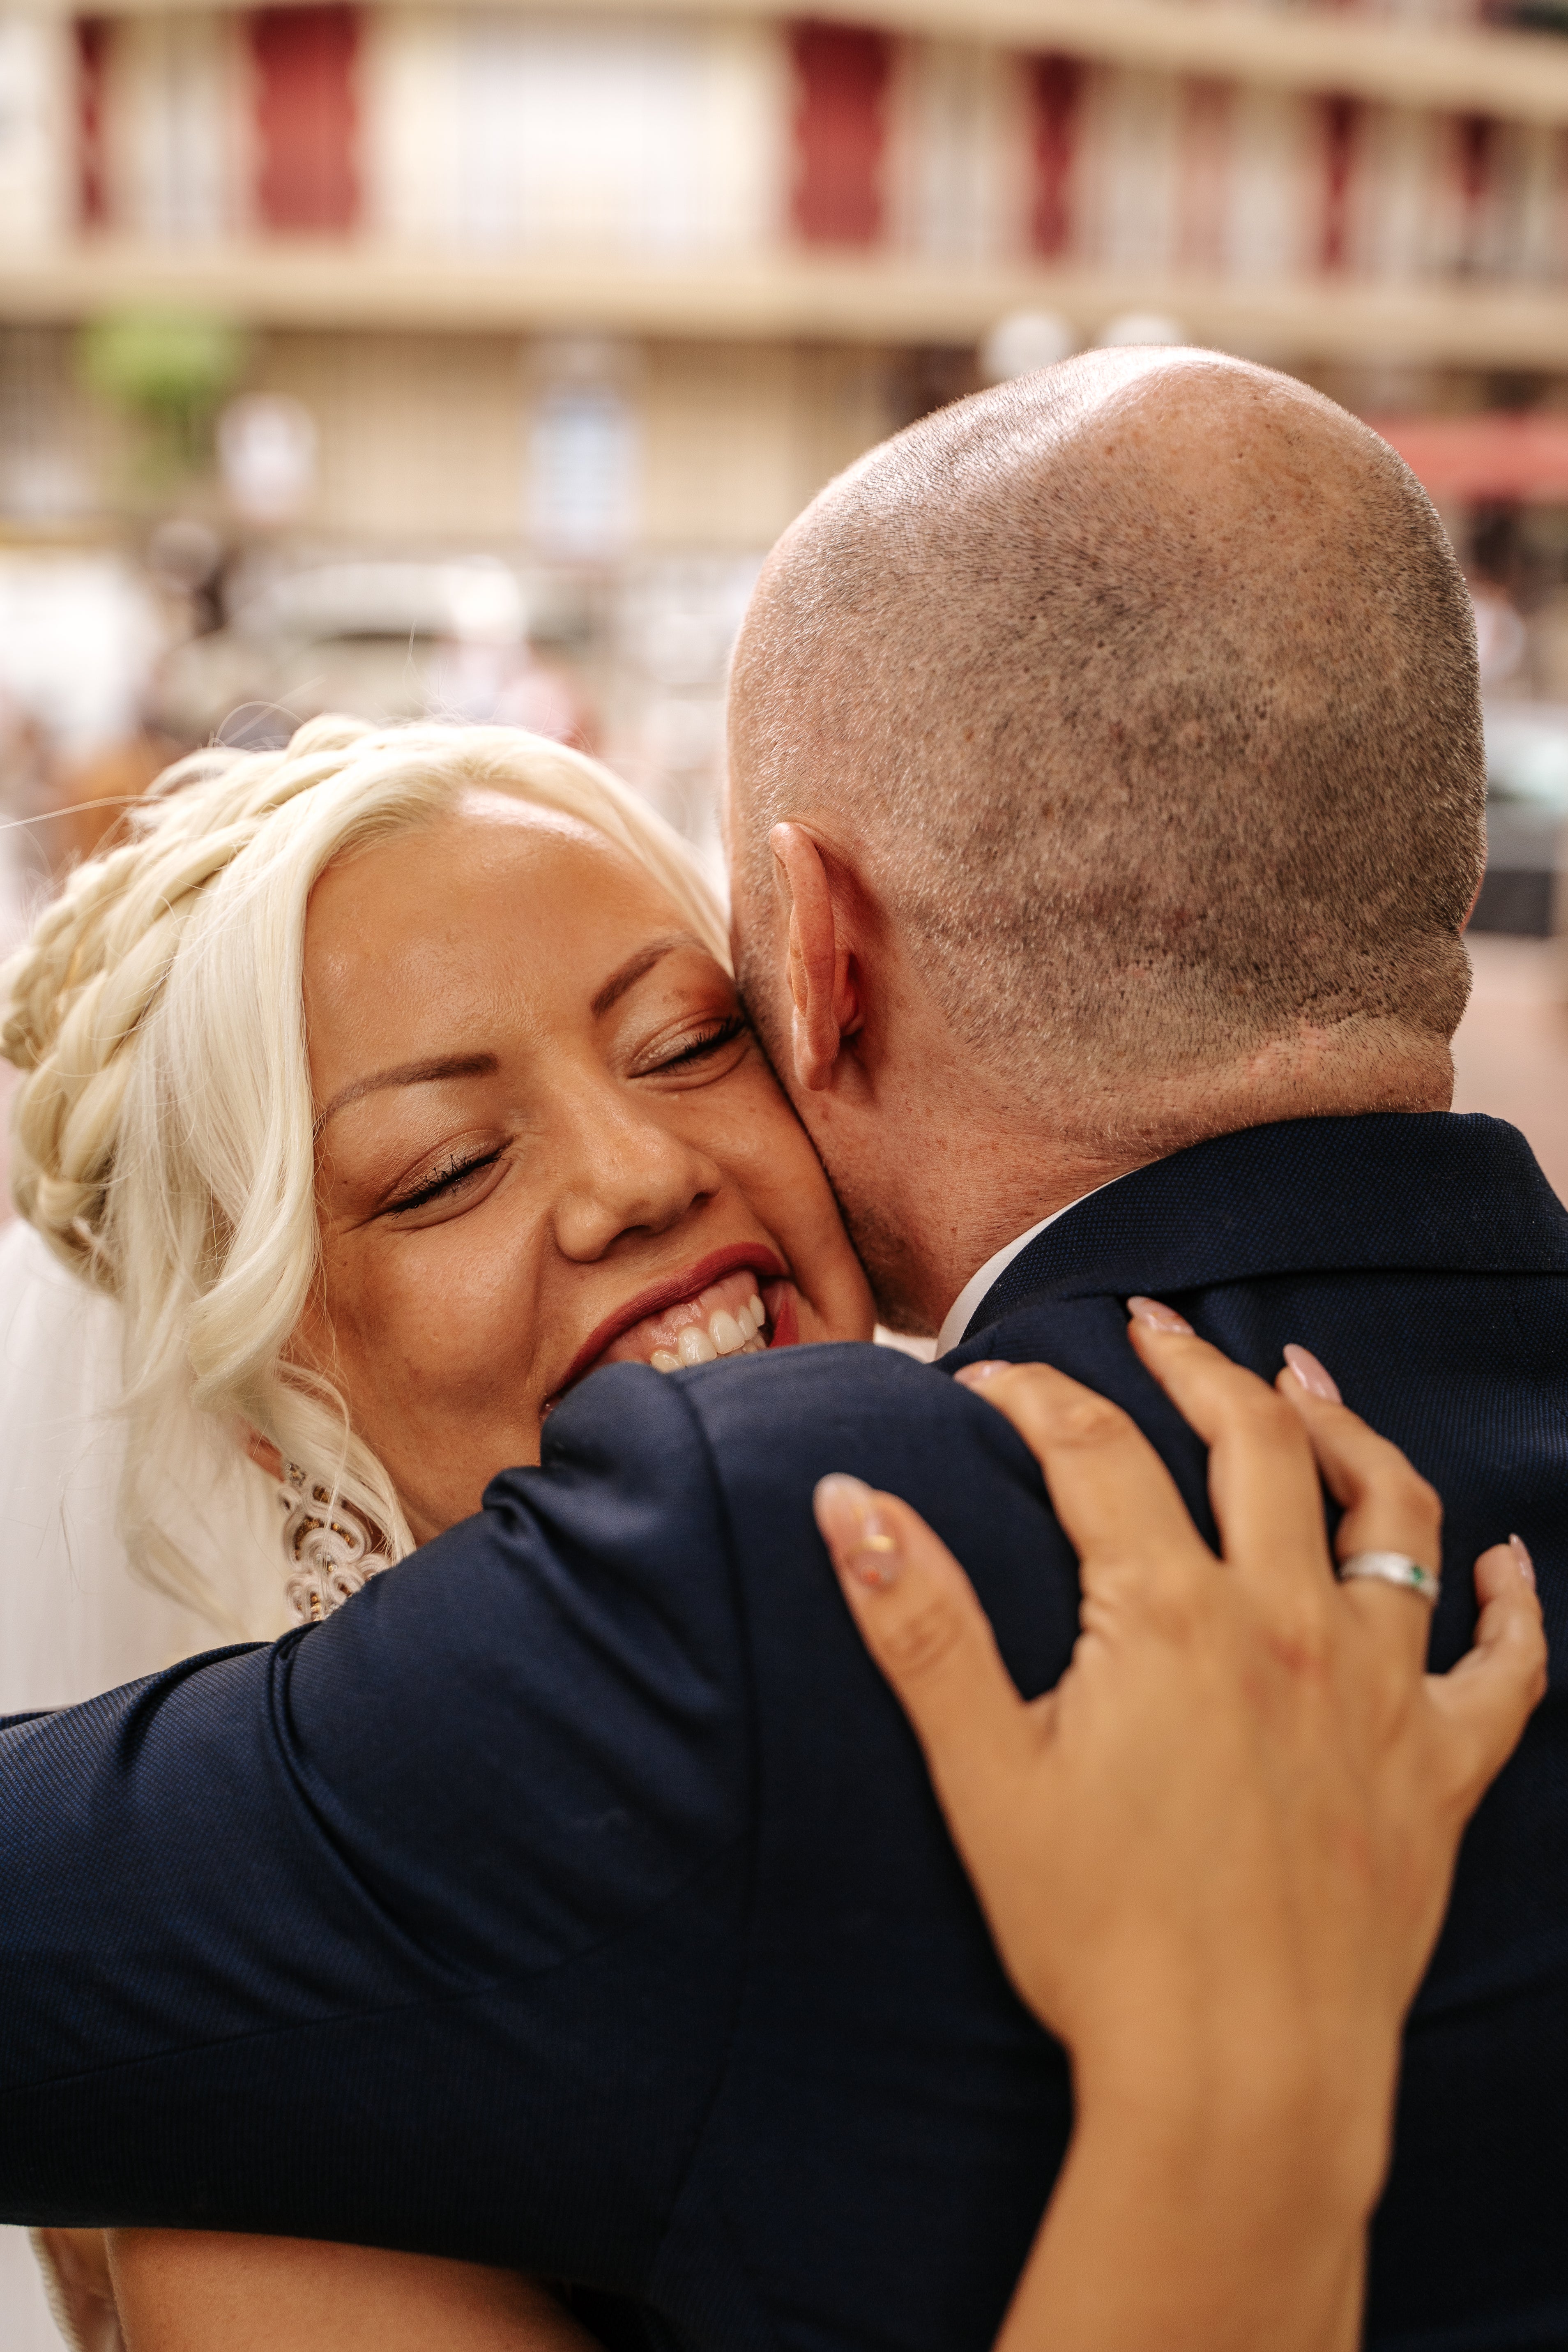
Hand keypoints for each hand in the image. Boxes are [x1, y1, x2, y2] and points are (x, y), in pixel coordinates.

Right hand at [813, 1316, 1545, 2351]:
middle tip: (1154, 1326)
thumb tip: (849, 1499)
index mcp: (1172, 1617)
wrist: (1239, 2078)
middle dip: (1196, 1367)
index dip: (1034, 1396)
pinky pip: (1506, 1668)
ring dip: (1350, 1434)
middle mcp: (1289, 1627)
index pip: (1094, 1452)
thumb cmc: (1101, 1937)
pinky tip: (1503, 1559)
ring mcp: (1377, 1695)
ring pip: (1391, 1518)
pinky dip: (1512, 1603)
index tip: (986, 1376)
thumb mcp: (984, 1774)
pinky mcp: (1439, 1773)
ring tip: (1310, 1387)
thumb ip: (919, 1623)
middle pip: (1253, 1444)